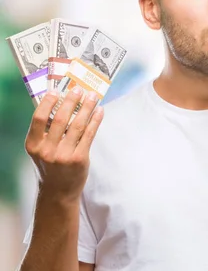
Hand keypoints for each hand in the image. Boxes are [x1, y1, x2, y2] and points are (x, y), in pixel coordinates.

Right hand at [24, 87, 103, 202]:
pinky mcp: (79, 158)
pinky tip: (100, 111)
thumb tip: (62, 104)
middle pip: (61, 119)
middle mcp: (46, 150)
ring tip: (93, 96)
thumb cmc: (50, 165)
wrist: (58, 191)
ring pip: (78, 125)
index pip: (39, 118)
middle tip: (79, 89)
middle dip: (71, 101)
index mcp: (33, 144)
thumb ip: (46, 132)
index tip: (56, 90)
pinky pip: (89, 134)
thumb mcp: (41, 149)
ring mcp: (63, 155)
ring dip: (87, 108)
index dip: (47, 103)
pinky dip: (95, 120)